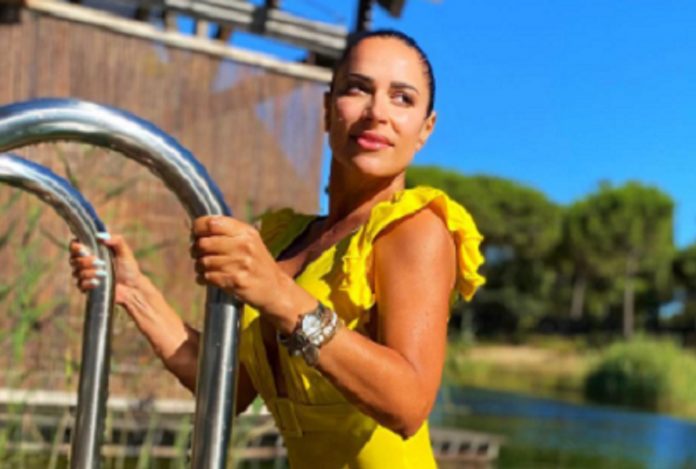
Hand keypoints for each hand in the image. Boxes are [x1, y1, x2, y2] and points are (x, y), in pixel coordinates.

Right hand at [69, 234, 143, 304]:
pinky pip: (80, 285)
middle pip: (73, 260)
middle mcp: (85, 263)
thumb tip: (100, 236)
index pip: (75, 246)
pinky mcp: (87, 288)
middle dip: (85, 261)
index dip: (75, 247)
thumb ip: (116, 240)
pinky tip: (98, 282)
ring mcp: (85, 276)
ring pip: (76, 272)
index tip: (83, 248)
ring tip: (104, 273)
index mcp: (92, 252)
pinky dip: (88, 282)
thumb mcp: (125, 252)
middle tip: (99, 262)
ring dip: (89, 272)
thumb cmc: (128, 268)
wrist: (133, 286)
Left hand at [191, 216, 315, 329]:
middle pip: (204, 243)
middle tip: (197, 254)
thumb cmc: (257, 263)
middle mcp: (244, 245)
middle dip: (195, 249)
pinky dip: (203, 278)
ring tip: (203, 268)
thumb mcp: (249, 241)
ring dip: (199, 266)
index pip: (212, 223)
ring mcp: (241, 264)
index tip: (195, 235)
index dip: (197, 228)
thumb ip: (227, 232)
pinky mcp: (236, 281)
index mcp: (245, 232)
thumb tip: (196, 229)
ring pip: (204, 261)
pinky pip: (208, 277)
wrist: (275, 288)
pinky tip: (207, 278)